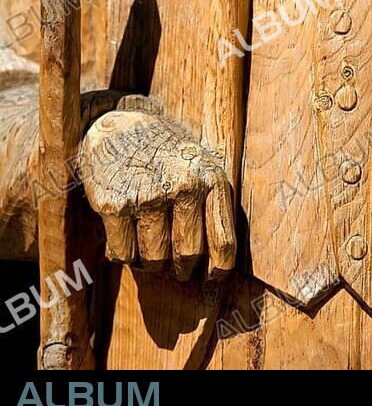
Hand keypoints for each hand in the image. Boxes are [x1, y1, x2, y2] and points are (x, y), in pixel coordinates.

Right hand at [79, 110, 234, 279]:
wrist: (121, 125)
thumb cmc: (167, 155)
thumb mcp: (201, 168)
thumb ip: (212, 207)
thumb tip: (217, 268)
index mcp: (210, 179)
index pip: (223, 243)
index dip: (218, 270)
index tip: (211, 279)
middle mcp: (183, 186)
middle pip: (187, 255)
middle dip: (181, 268)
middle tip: (174, 266)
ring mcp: (147, 196)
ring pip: (154, 259)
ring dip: (151, 262)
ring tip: (148, 243)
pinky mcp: (114, 205)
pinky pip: (123, 254)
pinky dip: (124, 255)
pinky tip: (126, 234)